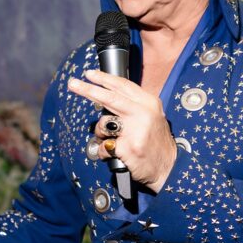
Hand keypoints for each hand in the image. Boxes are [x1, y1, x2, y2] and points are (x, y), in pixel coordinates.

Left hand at [67, 70, 176, 192]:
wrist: (169, 168)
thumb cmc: (155, 143)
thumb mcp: (152, 116)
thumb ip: (133, 105)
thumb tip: (106, 94)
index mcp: (149, 103)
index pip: (123, 86)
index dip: (104, 78)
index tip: (90, 74)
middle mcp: (143, 113)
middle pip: (110, 98)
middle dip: (88, 90)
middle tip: (73, 83)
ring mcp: (135, 130)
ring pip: (103, 124)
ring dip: (101, 134)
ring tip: (112, 141)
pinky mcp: (128, 147)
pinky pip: (104, 147)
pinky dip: (104, 152)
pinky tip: (115, 154)